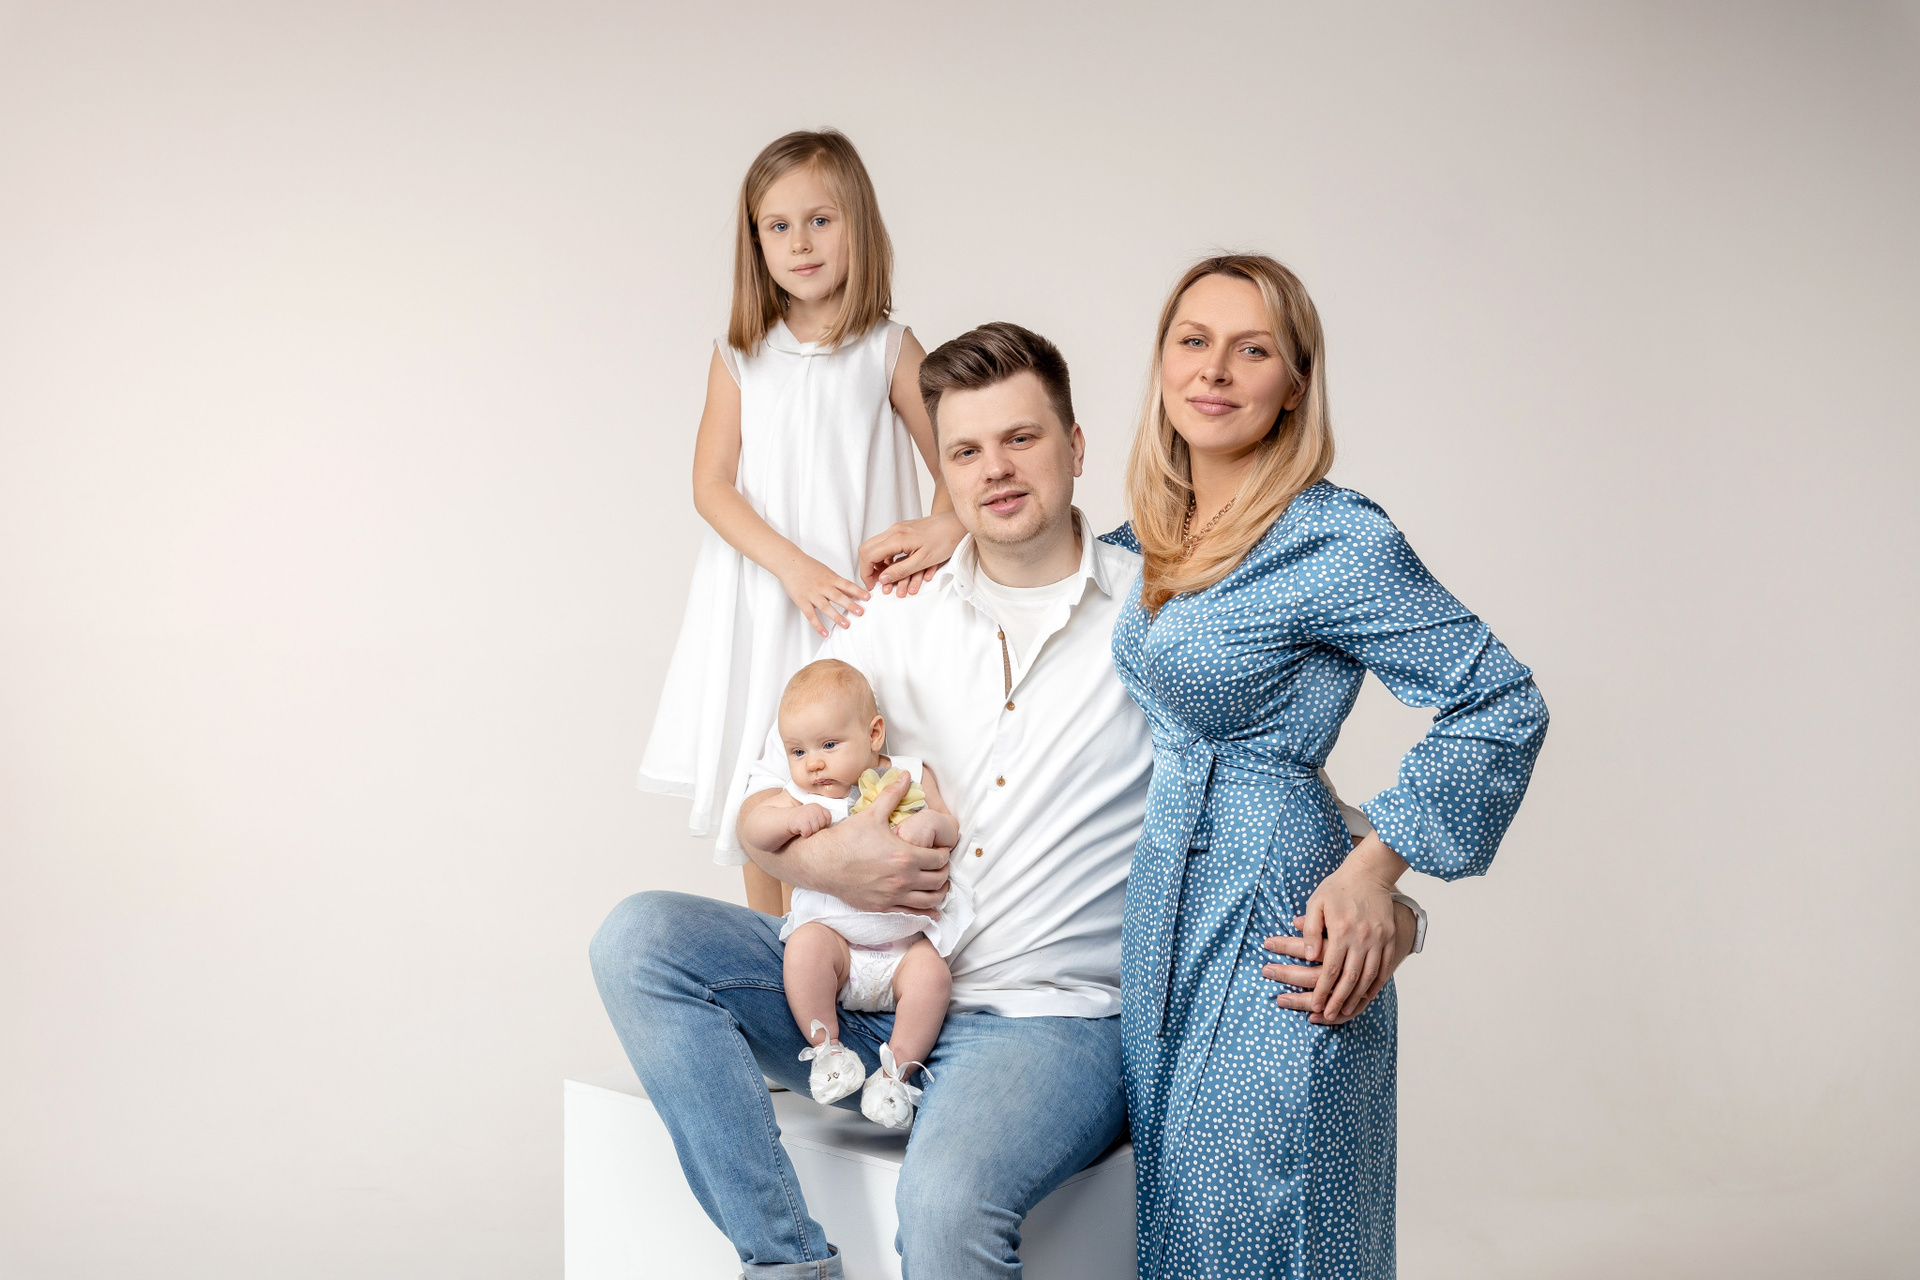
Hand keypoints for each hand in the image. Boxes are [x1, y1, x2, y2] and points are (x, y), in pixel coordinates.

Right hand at [777, 555, 868, 636]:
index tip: (868, 597)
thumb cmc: (808, 566)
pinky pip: (811, 616)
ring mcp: (812, 594)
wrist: (789, 563)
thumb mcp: (827, 572)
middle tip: (860, 612)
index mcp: (830, 578)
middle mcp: (823, 586)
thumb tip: (852, 593)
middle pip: (839, 597)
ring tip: (846, 625)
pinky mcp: (802, 601)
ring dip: (837, 617)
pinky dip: (818, 626)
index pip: (847, 585)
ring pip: (826, 607)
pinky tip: (825, 633)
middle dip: (850, 605)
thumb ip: (839, 583)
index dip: (858, 591)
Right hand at [786, 804, 831, 839]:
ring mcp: (808, 815)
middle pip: (822, 825)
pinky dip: (804, 834)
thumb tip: (837, 828)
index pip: (828, 818)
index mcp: (818, 807)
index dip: (823, 824)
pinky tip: (800, 830)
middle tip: (809, 825)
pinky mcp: (801, 822)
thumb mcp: (814, 815)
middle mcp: (814, 809)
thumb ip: (823, 818)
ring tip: (804, 827)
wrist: (788, 819)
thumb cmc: (803, 820)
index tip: (816, 824)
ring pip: (815, 830)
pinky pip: (808, 832)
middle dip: (816, 828)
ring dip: (810, 832)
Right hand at [797, 775, 949, 914]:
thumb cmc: (847, 838)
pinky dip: (927, 913)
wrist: (823, 863)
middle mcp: (903, 878)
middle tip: (941, 865)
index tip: (941, 849)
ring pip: (931, 900)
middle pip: (940, 880)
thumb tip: (904, 775)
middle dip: (944, 872)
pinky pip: (913, 915)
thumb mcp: (872, 814)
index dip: (945, 853)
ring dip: (939, 892)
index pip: (940, 859)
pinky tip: (931, 911)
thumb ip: (892, 795)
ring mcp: (893, 896)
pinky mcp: (883, 907)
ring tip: (939, 885)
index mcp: (905, 855)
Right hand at [856, 512, 966, 593]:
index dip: (866, 573)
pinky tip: (896, 567)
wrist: (957, 524)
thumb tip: (882, 579)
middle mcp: (893, 531)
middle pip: (866, 549)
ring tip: (887, 578)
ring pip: (875, 546)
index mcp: (896, 538)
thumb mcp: (923, 561)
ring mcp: (897, 529)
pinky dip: (886, 557)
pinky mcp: (903, 530)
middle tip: (876, 583)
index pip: (868, 556)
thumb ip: (901, 570)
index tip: (872, 586)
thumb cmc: (945, 540)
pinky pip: (886, 544)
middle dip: (868, 568)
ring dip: (878, 564)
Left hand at [1263, 836, 1409, 1022]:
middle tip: (1328, 1016)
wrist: (1370, 872)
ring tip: (1346, 1012)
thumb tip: (1310, 956)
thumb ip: (1310, 930)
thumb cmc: (1337, 887)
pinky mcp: (1389, 938)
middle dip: (1338, 1001)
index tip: (1315, 1006)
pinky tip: (1366, 996)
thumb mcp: (1316, 903)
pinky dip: (1375, 985)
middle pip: (1350, 978)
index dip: (1322, 991)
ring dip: (1357, 998)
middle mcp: (1361, 938)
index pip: (1329, 969)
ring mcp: (1378, 939)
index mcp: (1340, 930)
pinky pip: (1383, 968)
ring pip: (1368, 977)